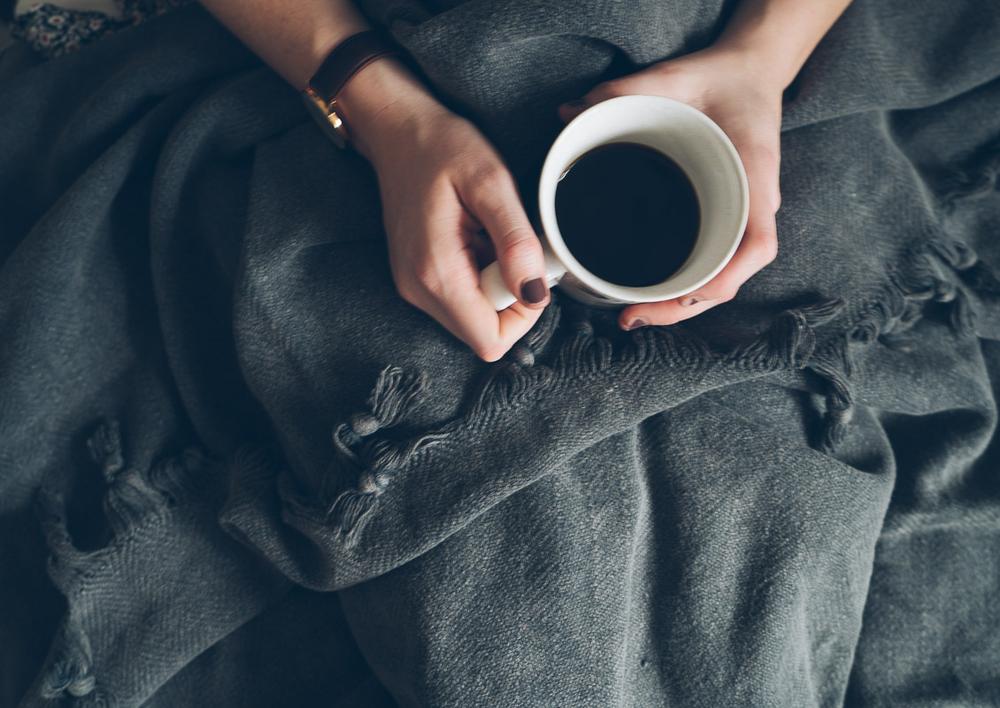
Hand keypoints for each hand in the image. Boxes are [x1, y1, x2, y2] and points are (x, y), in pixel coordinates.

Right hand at [343, 59, 551, 361]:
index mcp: (435, 272)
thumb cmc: (442, 147)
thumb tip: (535, 294)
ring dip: (495, 287)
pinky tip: (475, 240)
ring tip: (490, 238)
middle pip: (482, 334)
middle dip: (510, 300)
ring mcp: (414, 287)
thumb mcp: (491, 183)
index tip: (528, 270)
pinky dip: (479, 278)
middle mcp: (418, 290)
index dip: (523, 316)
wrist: (398, 130)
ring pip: (473, 320)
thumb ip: (516, 241)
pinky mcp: (417, 279)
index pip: (490, 340)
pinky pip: (460, 301)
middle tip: (510, 247)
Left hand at [558, 46, 782, 330]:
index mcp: (755, 178)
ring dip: (678, 305)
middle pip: (728, 279)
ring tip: (633, 315)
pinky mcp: (725, 219)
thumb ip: (624, 91)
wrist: (749, 73)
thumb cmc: (720, 80)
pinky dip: (682, 286)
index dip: (720, 278)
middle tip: (631, 317)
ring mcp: (741, 217)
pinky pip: (710, 264)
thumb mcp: (674, 77)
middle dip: (680, 308)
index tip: (679, 295)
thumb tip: (567, 112)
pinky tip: (650, 294)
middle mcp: (753, 207)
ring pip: (717, 280)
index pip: (756, 246)